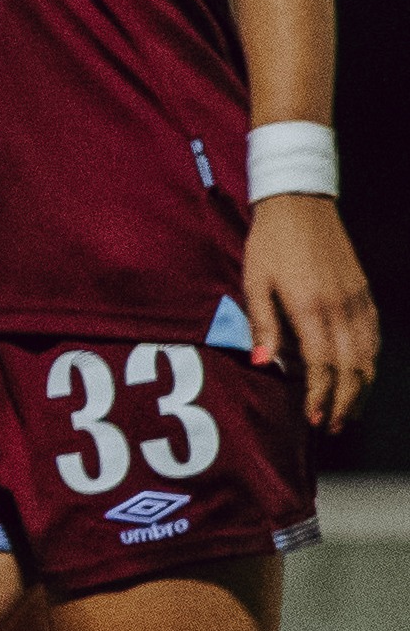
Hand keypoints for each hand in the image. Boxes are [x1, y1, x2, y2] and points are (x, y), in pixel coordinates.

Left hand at [246, 194, 376, 431]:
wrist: (300, 204)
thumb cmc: (270, 244)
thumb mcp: (255, 282)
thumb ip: (263, 325)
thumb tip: (265, 364)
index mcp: (311, 308)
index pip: (323, 365)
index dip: (322, 396)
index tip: (314, 419)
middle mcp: (341, 308)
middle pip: (352, 368)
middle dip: (345, 402)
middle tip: (332, 426)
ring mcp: (358, 301)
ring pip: (369, 356)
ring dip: (361, 388)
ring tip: (348, 411)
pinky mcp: (365, 294)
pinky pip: (374, 337)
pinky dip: (370, 363)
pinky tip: (361, 376)